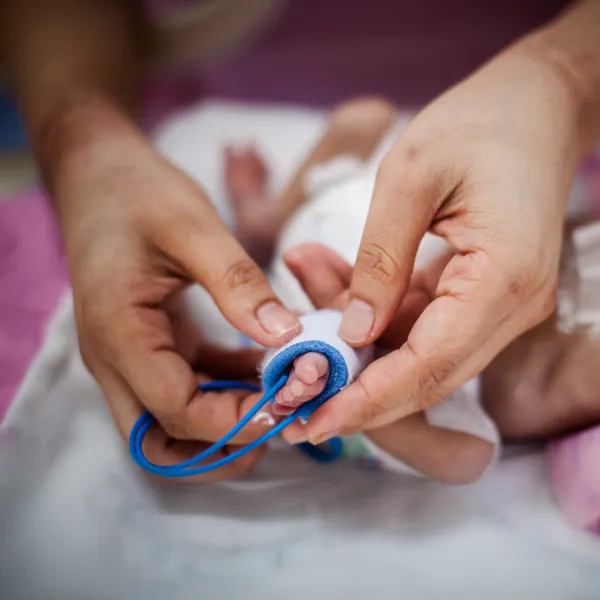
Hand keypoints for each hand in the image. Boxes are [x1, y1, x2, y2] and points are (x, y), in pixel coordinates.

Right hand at [58, 127, 299, 480]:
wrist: (98, 175)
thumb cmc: (137, 194)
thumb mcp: (193, 227)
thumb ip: (238, 282)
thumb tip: (287, 337)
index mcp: (120, 334)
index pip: (175, 410)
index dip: (233, 419)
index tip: (287, 403)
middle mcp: (119, 358)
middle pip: (163, 440)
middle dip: (222, 447)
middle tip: (281, 423)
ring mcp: (133, 355)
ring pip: (173, 422)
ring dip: (225, 423)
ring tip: (281, 402)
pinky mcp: (152, 343)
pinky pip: (187, 385)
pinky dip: (225, 388)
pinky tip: (266, 367)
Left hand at [287, 41, 586, 443]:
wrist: (534, 105)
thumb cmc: (478, 125)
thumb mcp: (410, 176)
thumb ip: (380, 259)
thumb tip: (354, 332)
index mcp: (503, 280)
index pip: (429, 366)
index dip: (369, 401)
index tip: (313, 421)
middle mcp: (510, 308)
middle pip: (428, 377)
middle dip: (358, 395)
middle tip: (294, 402)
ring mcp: (499, 306)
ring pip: (419, 354)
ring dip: (357, 344)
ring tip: (304, 289)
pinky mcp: (481, 296)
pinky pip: (422, 325)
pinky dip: (374, 315)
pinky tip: (330, 277)